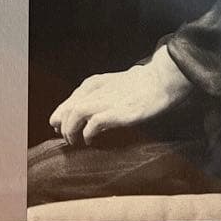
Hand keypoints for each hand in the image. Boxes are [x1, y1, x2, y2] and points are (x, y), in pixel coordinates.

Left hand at [49, 46, 191, 145]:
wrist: (161, 79)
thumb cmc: (142, 84)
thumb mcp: (115, 84)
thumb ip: (101, 95)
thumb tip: (92, 116)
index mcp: (94, 83)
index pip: (69, 101)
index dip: (61, 116)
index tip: (60, 128)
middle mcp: (95, 91)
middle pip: (67, 109)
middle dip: (63, 126)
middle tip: (67, 139)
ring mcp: (105, 101)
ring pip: (74, 116)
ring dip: (70, 131)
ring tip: (75, 141)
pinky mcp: (115, 112)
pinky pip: (92, 125)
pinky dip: (87, 134)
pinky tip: (90, 141)